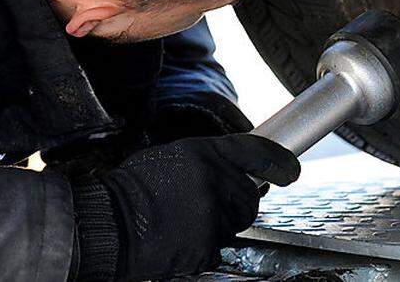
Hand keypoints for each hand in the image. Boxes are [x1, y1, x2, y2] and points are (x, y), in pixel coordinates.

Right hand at [99, 134, 299, 278]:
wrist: (108, 222)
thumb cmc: (134, 190)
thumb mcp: (173, 158)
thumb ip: (207, 162)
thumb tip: (233, 171)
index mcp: (204, 153)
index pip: (255, 152)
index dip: (278, 162)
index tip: (291, 171)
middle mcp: (213, 179)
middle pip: (249, 196)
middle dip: (236, 204)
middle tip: (204, 209)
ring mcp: (211, 213)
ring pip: (236, 223)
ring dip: (219, 225)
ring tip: (184, 222)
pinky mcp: (206, 244)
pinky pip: (219, 247)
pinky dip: (202, 247)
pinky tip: (179, 238)